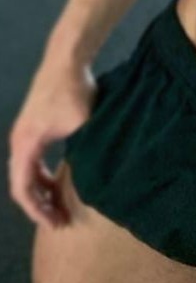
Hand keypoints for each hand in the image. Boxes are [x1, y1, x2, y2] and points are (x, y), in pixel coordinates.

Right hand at [8, 57, 97, 228]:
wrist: (67, 59)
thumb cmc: (74, 91)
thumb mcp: (81, 126)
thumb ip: (79, 152)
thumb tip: (88, 177)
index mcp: (26, 144)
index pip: (22, 189)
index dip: (37, 211)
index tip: (55, 223)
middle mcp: (19, 141)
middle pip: (22, 184)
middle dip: (39, 205)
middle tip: (60, 221)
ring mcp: (24, 133)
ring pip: (26, 172)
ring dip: (41, 190)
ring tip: (60, 206)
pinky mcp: (33, 126)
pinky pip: (32, 160)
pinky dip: (43, 175)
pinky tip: (59, 182)